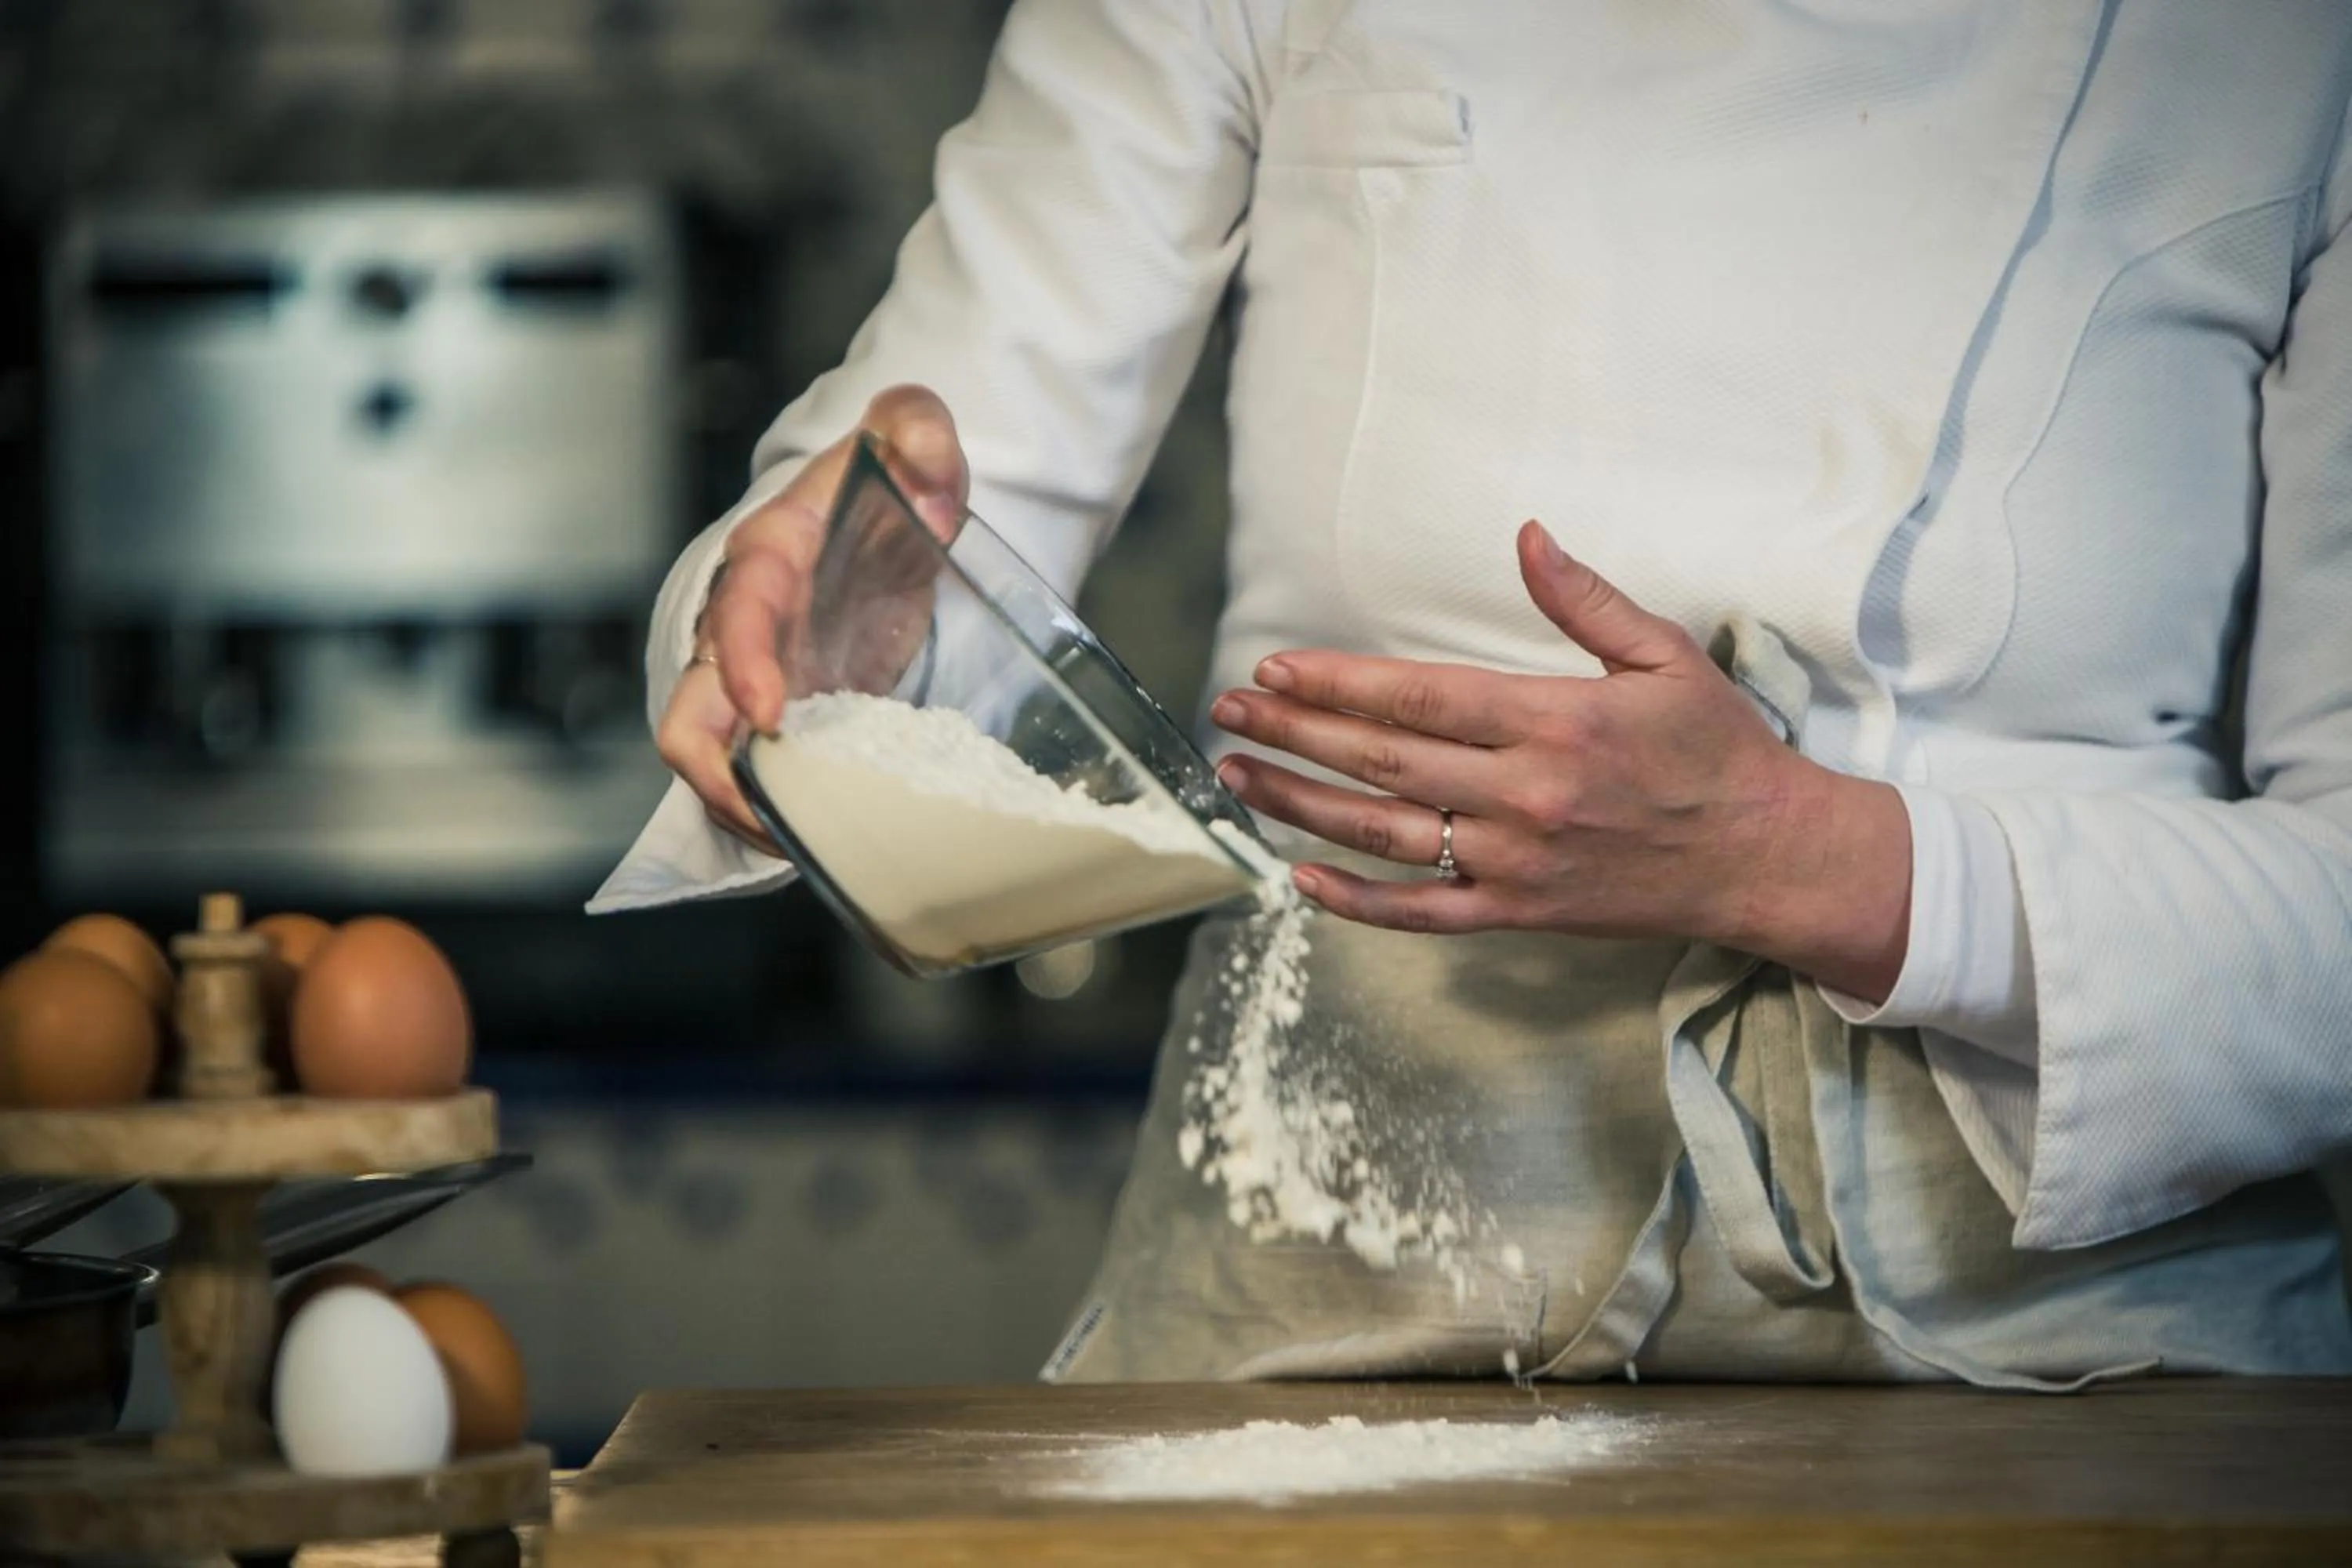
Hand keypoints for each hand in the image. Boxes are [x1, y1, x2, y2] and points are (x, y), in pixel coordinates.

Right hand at [655, 384, 968, 851]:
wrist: (885, 507)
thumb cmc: (885, 476)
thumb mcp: (913, 435)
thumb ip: (921, 434)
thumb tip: (931, 487)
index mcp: (769, 556)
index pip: (738, 614)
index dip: (742, 665)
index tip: (769, 713)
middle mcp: (744, 625)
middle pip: (689, 715)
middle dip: (719, 776)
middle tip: (777, 820)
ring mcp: (758, 677)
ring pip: (713, 759)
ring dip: (747, 809)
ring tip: (806, 847)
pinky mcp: (787, 712)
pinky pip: (761, 772)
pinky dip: (783, 810)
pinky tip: (825, 838)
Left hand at [1209, 521, 1912, 1000]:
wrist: (1769, 858)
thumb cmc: (1719, 750)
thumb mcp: (1666, 655)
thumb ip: (1585, 599)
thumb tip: (1526, 536)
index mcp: (1555, 720)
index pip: (1418, 697)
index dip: (1337, 683)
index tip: (1274, 667)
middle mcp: (1525, 794)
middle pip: (1381, 761)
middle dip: (1293, 733)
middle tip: (1227, 710)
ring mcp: (1518, 861)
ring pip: (1384, 835)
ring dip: (1299, 807)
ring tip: (1236, 778)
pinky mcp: (1522, 914)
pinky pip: (1423, 913)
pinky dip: (1356, 902)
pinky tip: (1298, 877)